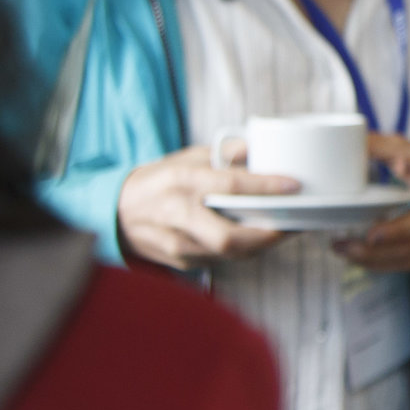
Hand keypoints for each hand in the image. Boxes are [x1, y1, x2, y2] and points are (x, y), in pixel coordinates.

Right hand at [117, 142, 293, 268]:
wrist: (116, 213)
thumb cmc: (159, 181)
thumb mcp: (187, 157)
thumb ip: (224, 153)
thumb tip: (259, 147)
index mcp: (182, 181)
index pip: (229, 185)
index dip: (265, 186)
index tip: (293, 185)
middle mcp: (178, 215)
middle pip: (228, 237)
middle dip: (266, 235)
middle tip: (293, 223)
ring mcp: (177, 243)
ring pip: (228, 254)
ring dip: (261, 245)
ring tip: (286, 229)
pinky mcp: (180, 262)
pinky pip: (221, 260)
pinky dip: (244, 251)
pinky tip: (260, 239)